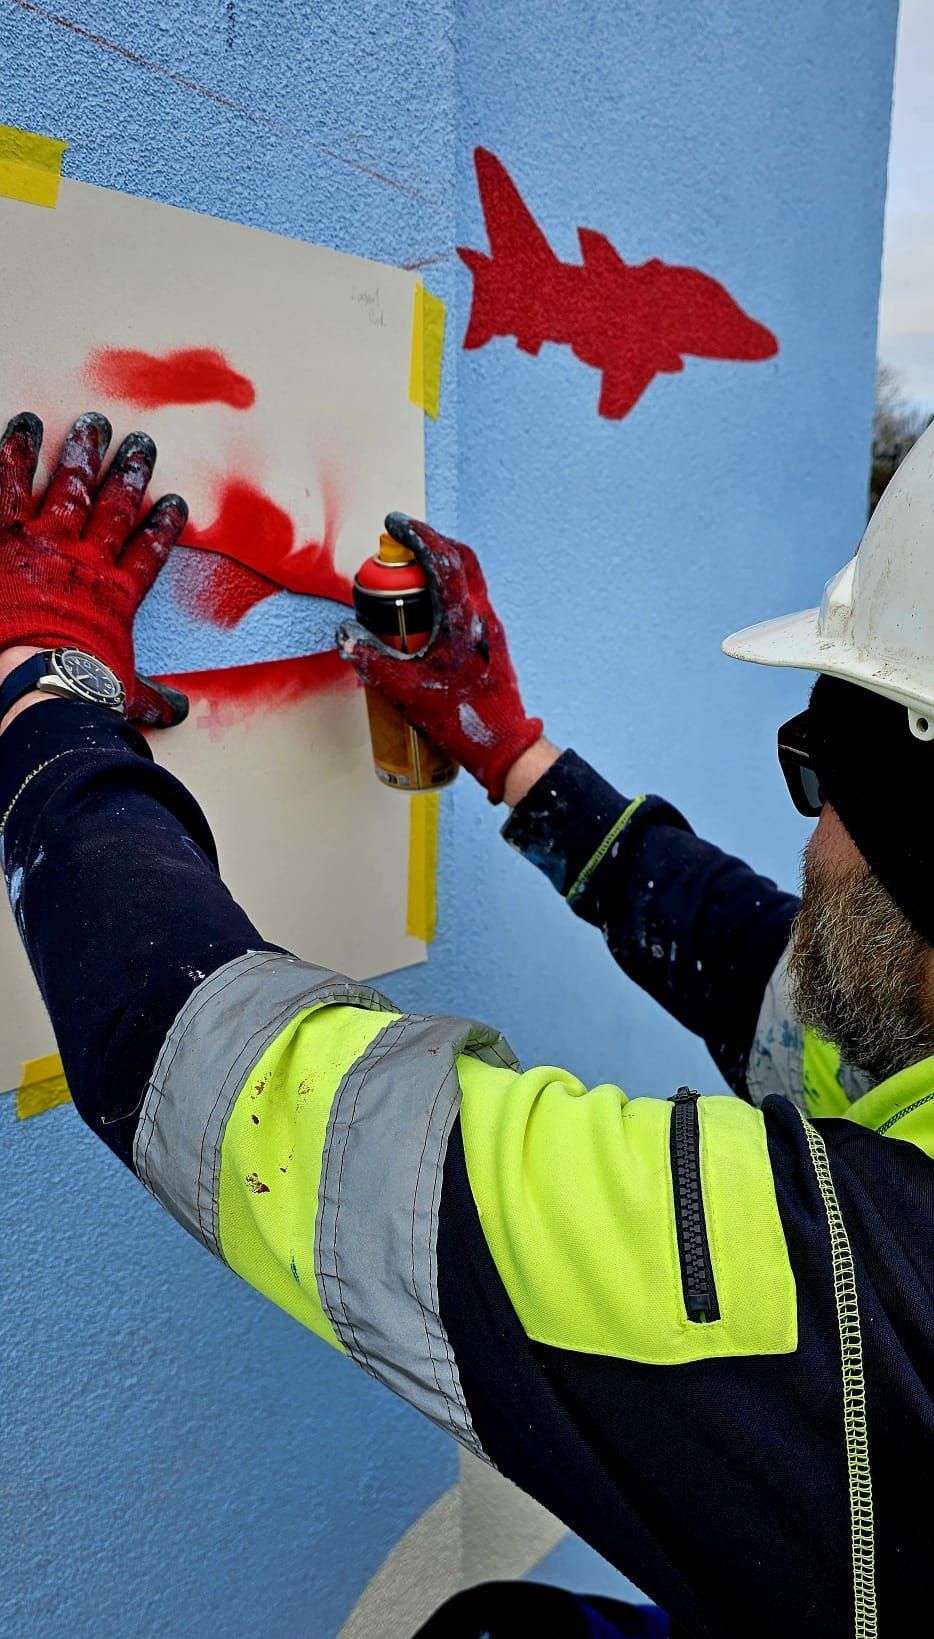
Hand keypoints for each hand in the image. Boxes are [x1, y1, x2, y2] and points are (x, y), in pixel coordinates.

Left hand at [0, 411, 189, 725]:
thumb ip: (149, 698)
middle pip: (116, 506)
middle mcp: (90, 559)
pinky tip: (24, 427)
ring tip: (94, 425)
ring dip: (84, 453)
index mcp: (119, 595)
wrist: (41, 674)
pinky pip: (11, 485)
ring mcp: (50, 541)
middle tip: (140, 444)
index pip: (149, 552)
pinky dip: (16, 453)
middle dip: (129, 473)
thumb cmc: (82, 687)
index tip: (172, 505)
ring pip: (72, 485)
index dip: (162, 526)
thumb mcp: (123, 695)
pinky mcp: (9, 534)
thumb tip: (176, 714)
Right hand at [337, 513, 542, 801]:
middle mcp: (482, 615)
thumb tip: (345, 635)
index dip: (418, 536)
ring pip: (469, 577)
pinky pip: (470, 598)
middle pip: (461, 558)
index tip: (395, 524)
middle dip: (431, 543)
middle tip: (402, 544)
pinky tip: (427, 608)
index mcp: (462, 621)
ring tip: (410, 574)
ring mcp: (491, 626)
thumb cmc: (459, 719)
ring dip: (441, 564)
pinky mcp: (492, 639)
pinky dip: (449, 588)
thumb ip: (371, 661)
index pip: (443, 561)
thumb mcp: (404, 691)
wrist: (503, 744)